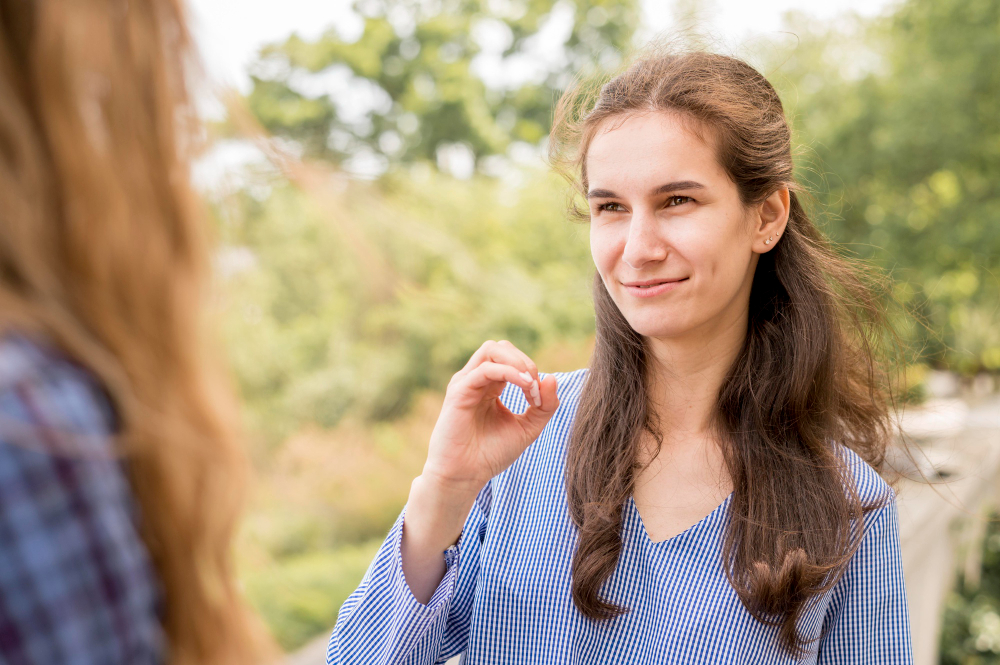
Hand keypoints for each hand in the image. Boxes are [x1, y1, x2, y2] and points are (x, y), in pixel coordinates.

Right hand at [421, 340, 559, 494]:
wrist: (464, 476)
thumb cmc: (490, 454)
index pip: (512, 359)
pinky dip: (509, 373)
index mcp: (491, 387)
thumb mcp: (527, 429)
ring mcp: (466, 383)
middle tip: (536, 386)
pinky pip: (485, 369)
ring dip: (518, 362)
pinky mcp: (458, 391)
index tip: (542, 398)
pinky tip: (523, 387)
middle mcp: (476, 380)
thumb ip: (544, 406)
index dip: (531, 371)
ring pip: (492, 350)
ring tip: (530, 384)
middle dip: (525, 361)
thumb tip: (552, 377)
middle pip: (501, 348)